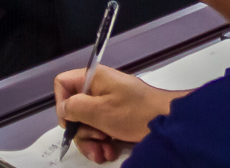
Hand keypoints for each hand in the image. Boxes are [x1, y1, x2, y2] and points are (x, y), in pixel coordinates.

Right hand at [52, 65, 175, 161]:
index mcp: (94, 78)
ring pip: (86, 124)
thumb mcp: (100, 111)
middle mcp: (98, 89)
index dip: (62, 103)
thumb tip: (63, 108)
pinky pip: (100, 130)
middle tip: (96, 138)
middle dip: (81, 130)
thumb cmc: (135, 113)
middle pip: (74, 109)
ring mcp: (108, 104)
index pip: (63, 84)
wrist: (167, 122)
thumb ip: (76, 107)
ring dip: (92, 141)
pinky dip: (102, 143)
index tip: (71, 121)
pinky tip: (110, 152)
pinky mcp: (116, 118)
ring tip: (104, 151)